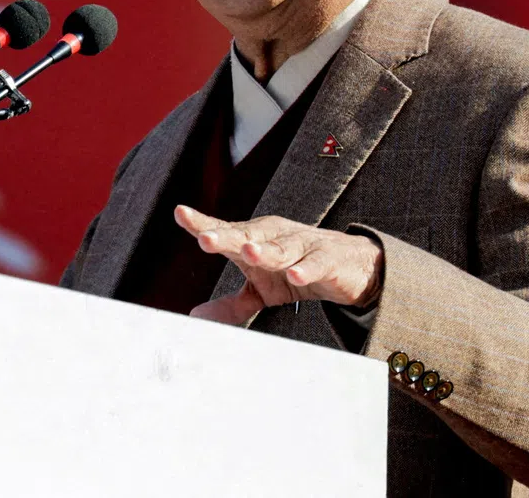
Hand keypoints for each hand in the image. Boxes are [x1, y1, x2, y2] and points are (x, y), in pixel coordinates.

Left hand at [174, 205, 383, 325]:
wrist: (348, 266)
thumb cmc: (295, 270)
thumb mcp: (261, 290)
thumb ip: (230, 304)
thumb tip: (195, 316)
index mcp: (254, 239)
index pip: (224, 230)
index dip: (202, 222)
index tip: (180, 213)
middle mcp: (274, 236)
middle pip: (247, 235)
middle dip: (226, 237)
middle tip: (204, 239)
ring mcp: (301, 244)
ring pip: (280, 248)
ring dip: (265, 249)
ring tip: (248, 251)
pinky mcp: (327, 258)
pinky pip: (315, 264)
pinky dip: (306, 269)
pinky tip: (295, 275)